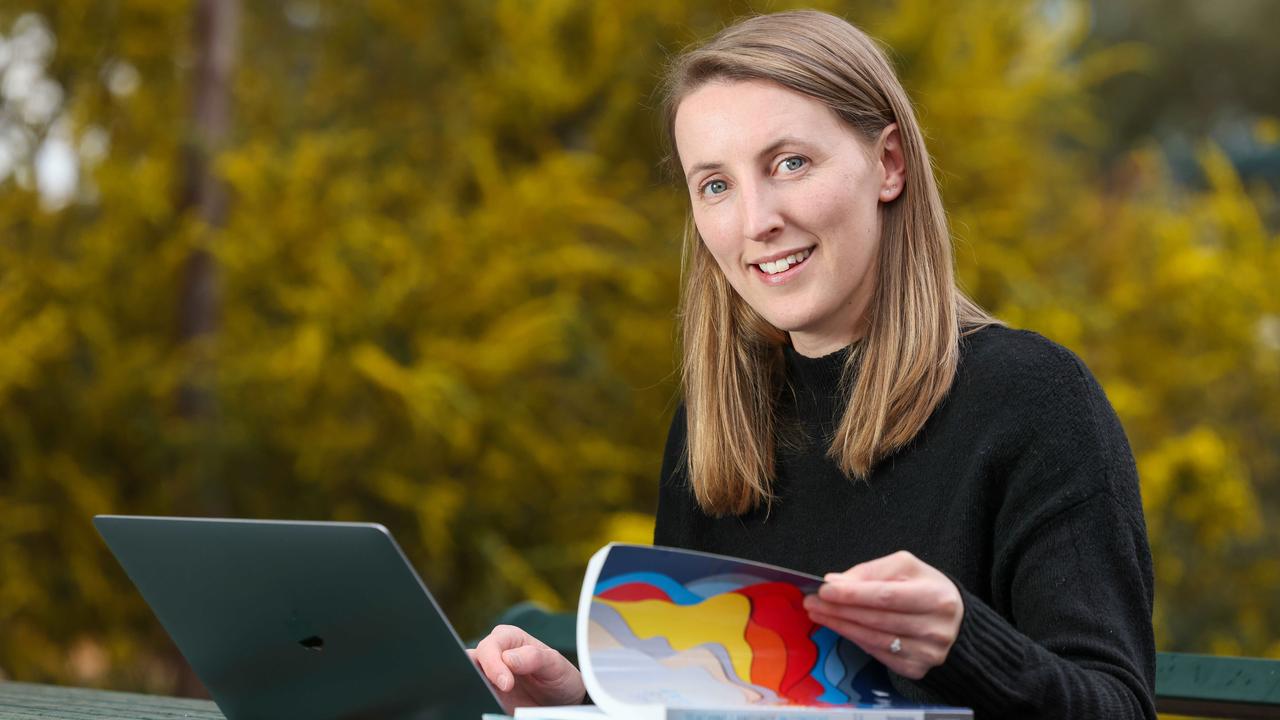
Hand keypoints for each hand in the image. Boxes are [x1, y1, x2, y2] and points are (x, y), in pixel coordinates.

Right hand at [468, 624, 586, 713]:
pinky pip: (476, 694)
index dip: (493, 664)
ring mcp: (490, 675)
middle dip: (476, 674)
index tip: (506, 684)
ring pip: (469, 677)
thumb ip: (535, 657)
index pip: (489, 647)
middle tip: (499, 691)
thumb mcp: (555, 664)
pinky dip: (480, 698)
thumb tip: (507, 658)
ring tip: (492, 698)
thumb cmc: (559, 676)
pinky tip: (492, 704)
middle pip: (472, 659)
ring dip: (476, 686)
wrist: (563, 701)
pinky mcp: (489, 694)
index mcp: (509, 638)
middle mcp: (495, 654)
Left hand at [802, 550, 963, 679]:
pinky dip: (855, 639)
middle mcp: (935, 628)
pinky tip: (840, 627)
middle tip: (812, 601)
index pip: (886, 596)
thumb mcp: (906, 567)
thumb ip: (871, 571)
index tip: (825, 589)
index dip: (853, 594)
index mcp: (936, 597)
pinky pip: (877, 654)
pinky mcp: (916, 668)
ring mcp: (927, 653)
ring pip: (873, 639)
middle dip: (839, 609)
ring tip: (818, 613)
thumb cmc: (927, 588)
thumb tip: (836, 582)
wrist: (956, 621)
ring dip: (841, 625)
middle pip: (876, 619)